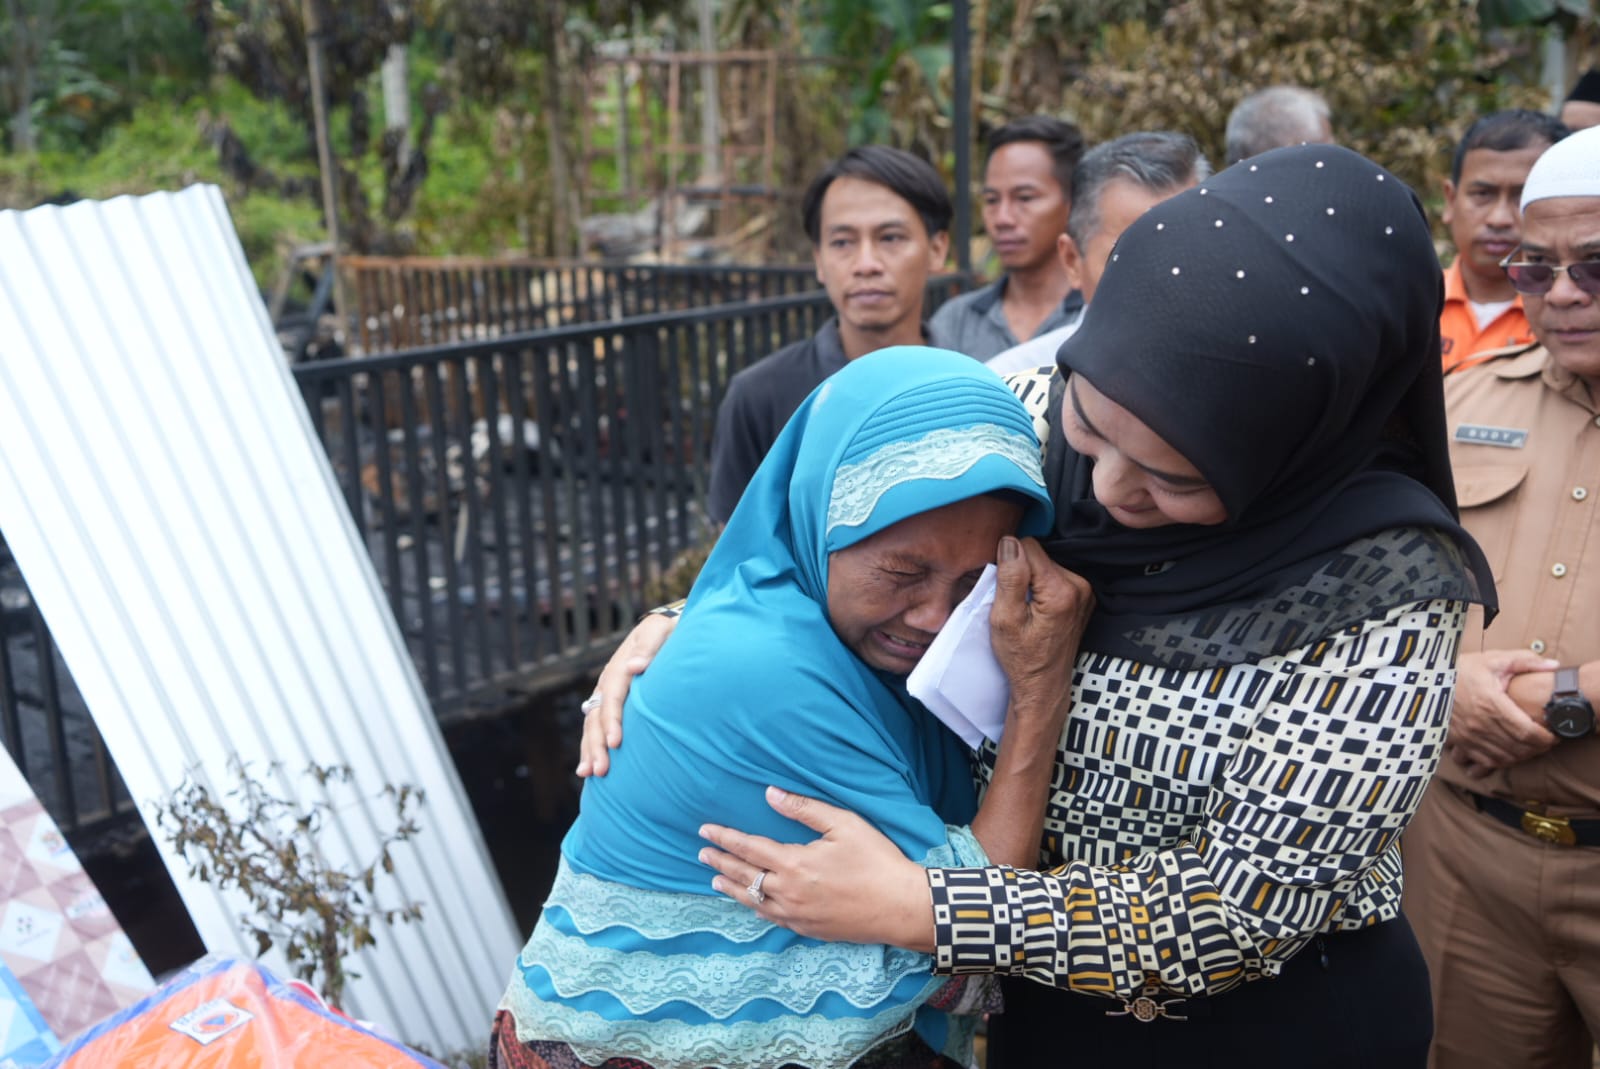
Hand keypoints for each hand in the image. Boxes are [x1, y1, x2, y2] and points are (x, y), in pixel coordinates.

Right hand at [576, 612, 678, 776]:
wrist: (664, 630)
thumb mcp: (659, 633)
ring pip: (592, 724)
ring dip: (590, 749)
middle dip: (597, 744)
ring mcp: (606, 694)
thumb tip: (634, 666)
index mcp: (620, 667)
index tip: (615, 742)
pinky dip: (591, 746)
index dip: (612, 720)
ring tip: (589, 774)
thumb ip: (649, 648)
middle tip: (600, 770)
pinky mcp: (610, 703)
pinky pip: (596, 726)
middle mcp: (608, 682)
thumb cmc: (666, 633)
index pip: (613, 697)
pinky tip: (589, 769)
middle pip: (597, 716)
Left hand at [699, 787, 935, 951]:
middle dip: (720, 863)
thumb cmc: (876, 860)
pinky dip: (755, 908)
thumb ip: (804, 809)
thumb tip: (770, 794)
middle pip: (744, 875)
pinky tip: (751, 905)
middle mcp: (788, 892)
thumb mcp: (844, 824)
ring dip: (731, 888)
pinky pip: (772, 919)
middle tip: (701, 854)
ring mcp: (797, 915)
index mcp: (795, 863)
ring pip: (753, 901)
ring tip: (714, 881)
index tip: (705, 831)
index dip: (724, 838)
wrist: (900, 906)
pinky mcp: (808, 930)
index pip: (748, 848)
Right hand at [989, 536, 1093, 718]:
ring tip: (1027, 610)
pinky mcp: (1083, 598)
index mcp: (1061, 590)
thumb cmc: (1022, 658)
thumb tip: (1010, 542)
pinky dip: (1043, 588)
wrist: (1043, 685)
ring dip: (1032, 581)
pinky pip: (1056, 577)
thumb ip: (1010, 577)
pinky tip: (1038, 611)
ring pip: (1047, 565)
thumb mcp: (1004, 618)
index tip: (1006, 589)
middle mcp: (1080, 586)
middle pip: (1040, 555)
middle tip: (1016, 604)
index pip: (1029, 547)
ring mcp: (1085, 592)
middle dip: (1022, 573)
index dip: (1010, 563)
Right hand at [1446, 649, 1560, 775]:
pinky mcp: (1459, 742)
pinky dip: (1503, 761)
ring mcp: (1468, 736)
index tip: (1555, 734)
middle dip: (1539, 748)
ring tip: (1532, 746)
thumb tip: (1554, 665)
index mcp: (1491, 704)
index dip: (1546, 738)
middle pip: (1519, 747)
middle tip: (1547, 741)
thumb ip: (1526, 661)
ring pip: (1505, 757)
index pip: (1527, 732)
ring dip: (1523, 756)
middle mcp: (1479, 724)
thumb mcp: (1493, 659)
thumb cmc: (1462, 669)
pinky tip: (1510, 753)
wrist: (1426, 679)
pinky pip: (1486, 761)